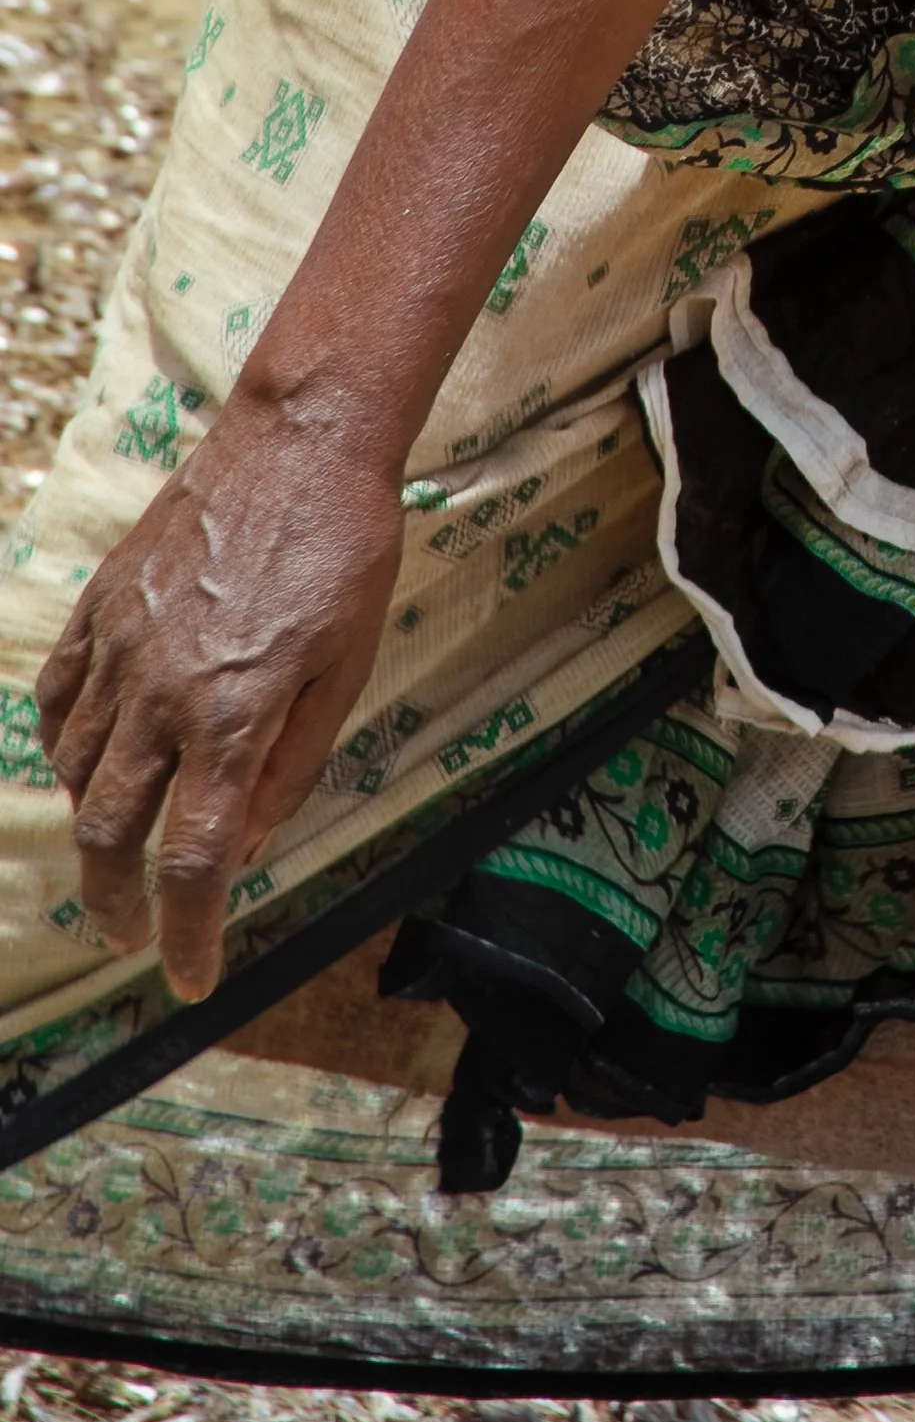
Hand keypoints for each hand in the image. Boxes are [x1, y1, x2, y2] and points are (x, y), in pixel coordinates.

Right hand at [35, 403, 405, 1000]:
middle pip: (111, 834)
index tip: (190, 980)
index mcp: (232, 716)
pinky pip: (58, 700)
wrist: (302, 442)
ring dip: (94, 826)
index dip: (187, 937)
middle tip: (132, 935)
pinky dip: (65, 747)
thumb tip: (245, 843)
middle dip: (117, 904)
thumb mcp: (348, 668)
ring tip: (123, 847)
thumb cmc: (347, 552)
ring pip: (76, 771)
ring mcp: (120, 645)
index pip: (191, 862)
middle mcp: (161, 691)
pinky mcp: (100, 606)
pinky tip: (89, 764)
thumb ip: (291, 764)